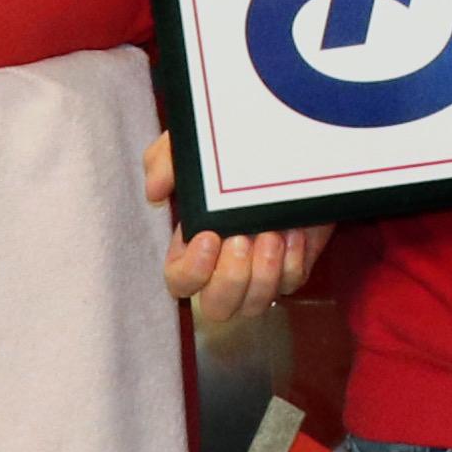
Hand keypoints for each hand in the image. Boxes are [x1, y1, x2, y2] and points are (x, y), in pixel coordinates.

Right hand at [147, 131, 329, 312]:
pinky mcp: (292, 265)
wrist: (297, 143)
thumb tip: (154, 192)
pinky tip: (294, 233)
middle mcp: (224, 265)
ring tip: (272, 234)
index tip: (208, 237)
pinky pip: (290, 283)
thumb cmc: (238, 149)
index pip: (180, 282)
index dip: (192, 271)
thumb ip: (166, 161)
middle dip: (230, 279)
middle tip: (242, 239)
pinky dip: (291, 262)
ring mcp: (259, 271)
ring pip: (254, 305)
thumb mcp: (197, 144)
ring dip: (263, 274)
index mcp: (194, 244)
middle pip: (217, 307)